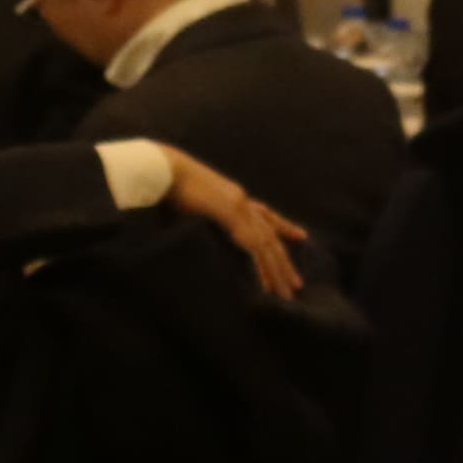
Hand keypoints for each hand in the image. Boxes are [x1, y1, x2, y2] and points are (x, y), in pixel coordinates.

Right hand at [165, 152, 307, 302]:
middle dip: (284, 261)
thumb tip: (185, 226)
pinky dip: (261, 269)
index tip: (300, 236)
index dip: (283, 226)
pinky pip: (253, 248)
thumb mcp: (188, 201)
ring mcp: (238, 208)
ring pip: (267, 246)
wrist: (162, 169)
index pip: (266, 214)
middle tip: (296, 283)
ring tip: (287, 293)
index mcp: (233, 197)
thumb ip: (196, 215)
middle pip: (271, 235)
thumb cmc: (166, 183)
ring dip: (277, 272)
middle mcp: (241, 202)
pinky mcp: (231, 216)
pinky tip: (266, 286)